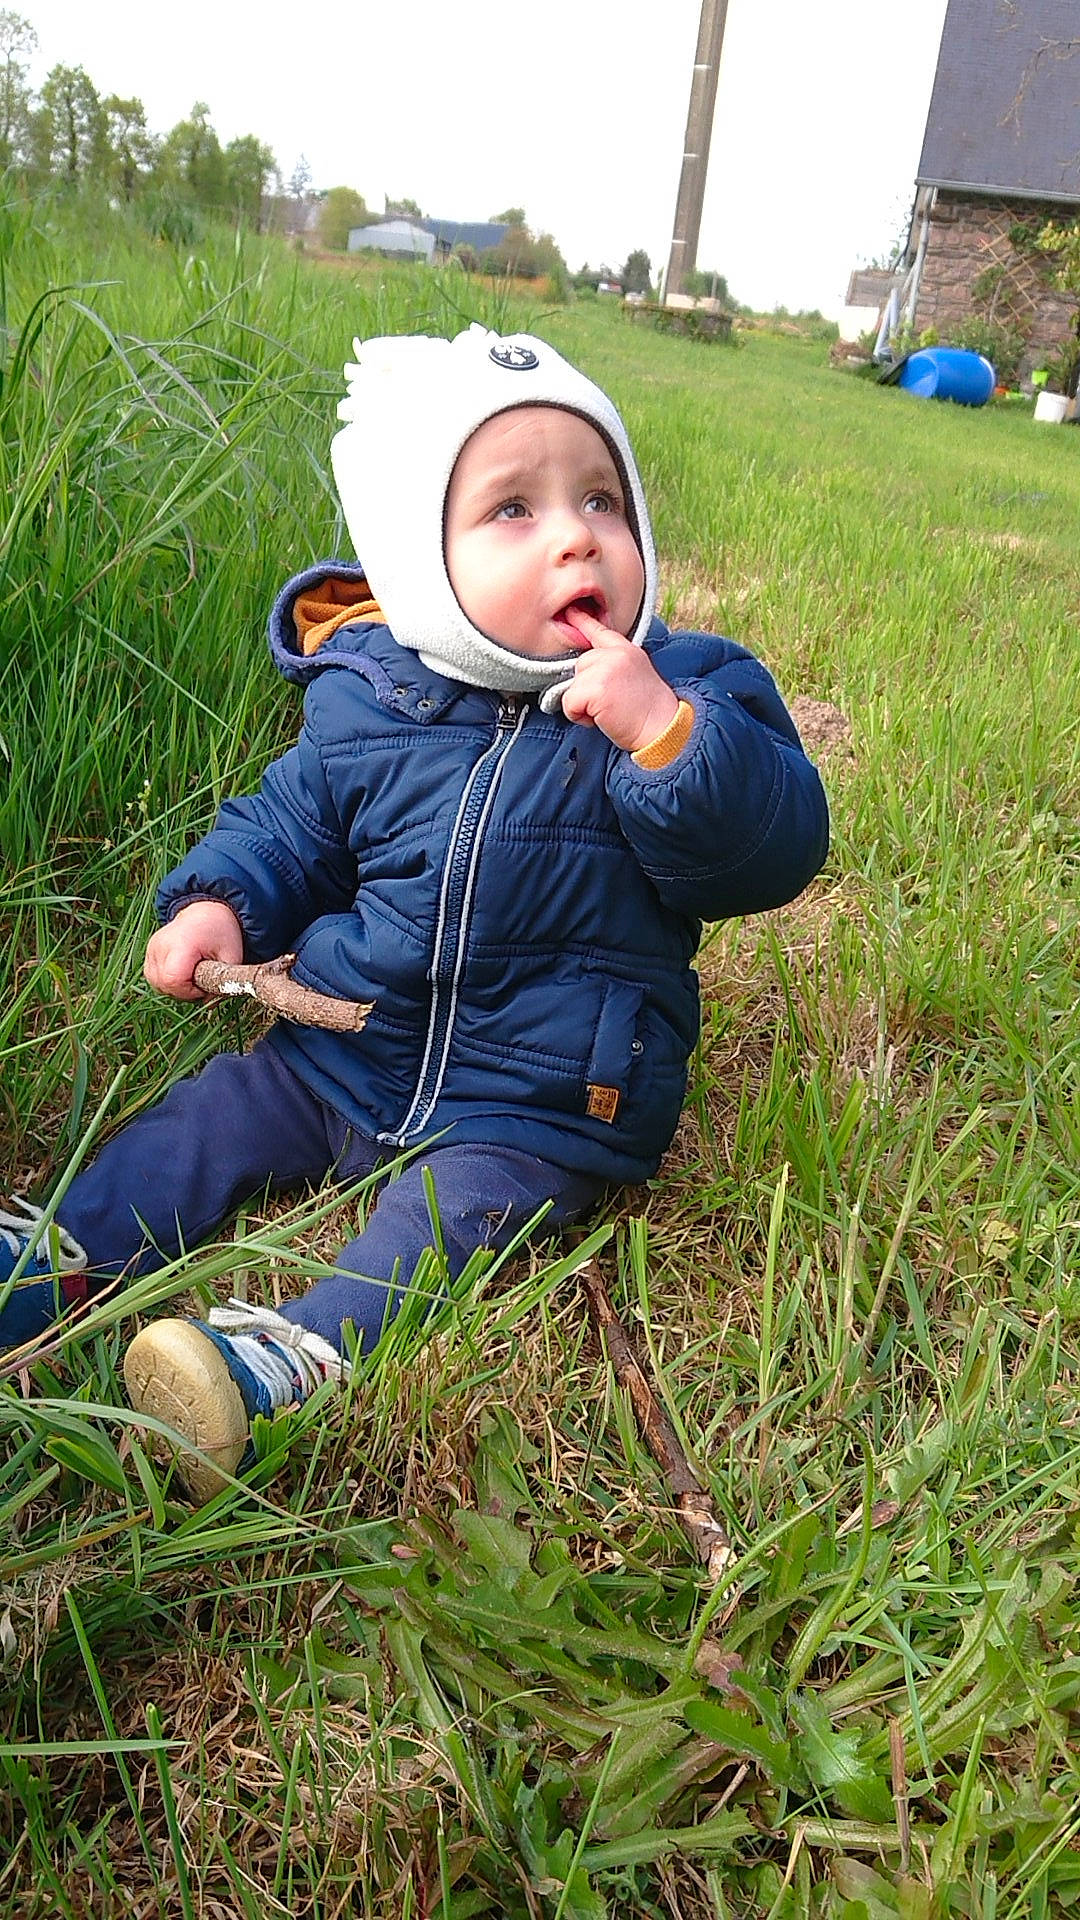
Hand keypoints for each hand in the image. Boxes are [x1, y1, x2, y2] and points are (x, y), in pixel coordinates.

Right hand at [144, 900, 243, 1001]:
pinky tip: (183, 971)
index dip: (190, 990)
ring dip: (176, 986)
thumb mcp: (232, 957)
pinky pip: (154, 978)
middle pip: (163, 985)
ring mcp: (151, 948)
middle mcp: (160, 945)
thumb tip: (210, 1005)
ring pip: (157, 984)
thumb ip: (223, 984)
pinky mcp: (149, 952)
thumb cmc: (221, 933)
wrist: (207, 912)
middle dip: (185, 991)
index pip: (173, 980)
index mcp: (180, 943)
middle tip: (202, 977)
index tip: (204, 982)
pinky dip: (169, 980)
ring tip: (193, 972)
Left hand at [559, 610, 679, 752]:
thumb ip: (616, 667)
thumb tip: (591, 675)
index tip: (571, 612)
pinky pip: (569, 703)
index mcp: (627, 651)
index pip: (601, 632)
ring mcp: (604, 668)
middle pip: (580, 665)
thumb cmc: (651, 713)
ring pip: (572, 686)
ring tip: (609, 711)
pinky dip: (579, 716)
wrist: (664, 728)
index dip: (584, 622)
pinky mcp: (595, 688)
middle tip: (611, 703)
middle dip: (587, 687)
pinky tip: (601, 718)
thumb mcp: (637, 677)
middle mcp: (615, 654)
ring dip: (584, 705)